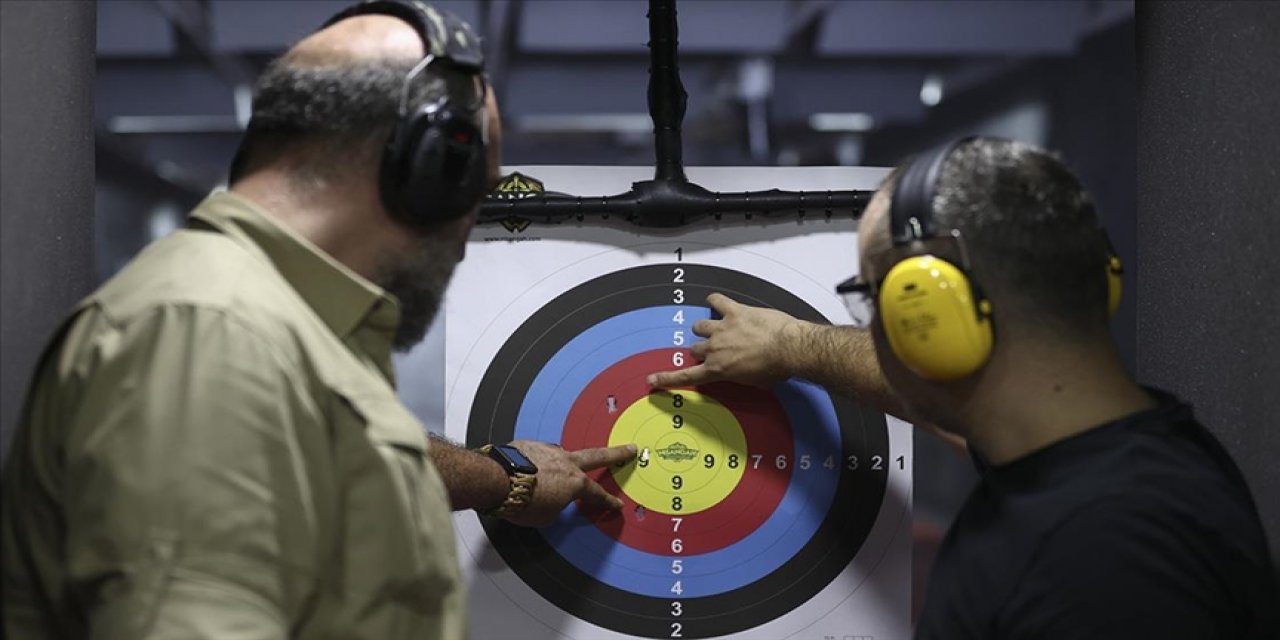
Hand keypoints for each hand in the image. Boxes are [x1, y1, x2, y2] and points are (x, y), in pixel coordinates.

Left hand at [503, 440, 635, 526]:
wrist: (497, 480)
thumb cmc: (521, 502)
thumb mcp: (545, 517)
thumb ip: (555, 507)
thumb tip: (551, 502)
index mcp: (575, 483)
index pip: (596, 494)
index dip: (608, 501)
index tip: (617, 504)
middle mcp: (566, 463)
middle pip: (597, 456)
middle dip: (616, 454)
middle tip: (629, 448)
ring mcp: (548, 450)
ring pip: (562, 454)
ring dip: (562, 461)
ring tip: (556, 469)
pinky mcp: (529, 444)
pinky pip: (537, 453)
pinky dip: (536, 461)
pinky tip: (529, 466)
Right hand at [647, 293, 804, 388]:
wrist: (789, 348)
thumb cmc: (776, 368)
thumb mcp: (755, 383)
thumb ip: (739, 377)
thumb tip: (742, 373)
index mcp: (717, 370)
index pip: (685, 376)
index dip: (666, 378)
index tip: (652, 380)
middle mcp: (714, 348)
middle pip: (694, 348)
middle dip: (702, 350)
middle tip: (715, 351)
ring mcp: (722, 328)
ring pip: (700, 325)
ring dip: (706, 327)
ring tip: (716, 327)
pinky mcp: (734, 311)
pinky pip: (717, 301)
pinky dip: (715, 300)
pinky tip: (716, 300)